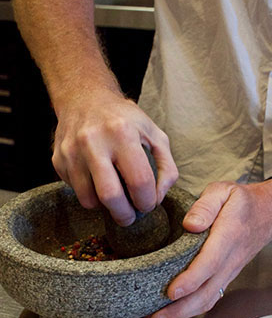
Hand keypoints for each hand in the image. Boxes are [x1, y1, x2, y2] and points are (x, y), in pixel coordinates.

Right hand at [52, 88, 177, 224]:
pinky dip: (90, 195)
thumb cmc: (126, 120)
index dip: (147, 201)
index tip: (148, 205)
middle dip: (124, 215)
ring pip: (88, 199)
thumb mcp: (155, 134)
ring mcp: (71, 152)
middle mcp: (93, 142)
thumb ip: (167, 167)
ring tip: (116, 199)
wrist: (85, 99)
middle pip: (110, 195)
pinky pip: (75, 191)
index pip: (139, 181)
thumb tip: (158, 198)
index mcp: (123, 133)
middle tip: (131, 217)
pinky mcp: (58, 160)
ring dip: (105, 207)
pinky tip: (99, 183)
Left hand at [144, 179, 271, 317]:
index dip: (191, 279)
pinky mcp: (228, 275)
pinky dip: (192, 309)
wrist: (271, 212)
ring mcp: (231, 270)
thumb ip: (206, 205)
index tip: (171, 292)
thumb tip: (190, 224)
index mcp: (229, 235)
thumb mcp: (224, 190)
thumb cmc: (243, 201)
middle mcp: (231, 258)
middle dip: (179, 309)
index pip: (210, 263)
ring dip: (183, 314)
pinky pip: (212, 296)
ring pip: (209, 299)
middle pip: (207, 292)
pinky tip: (174, 312)